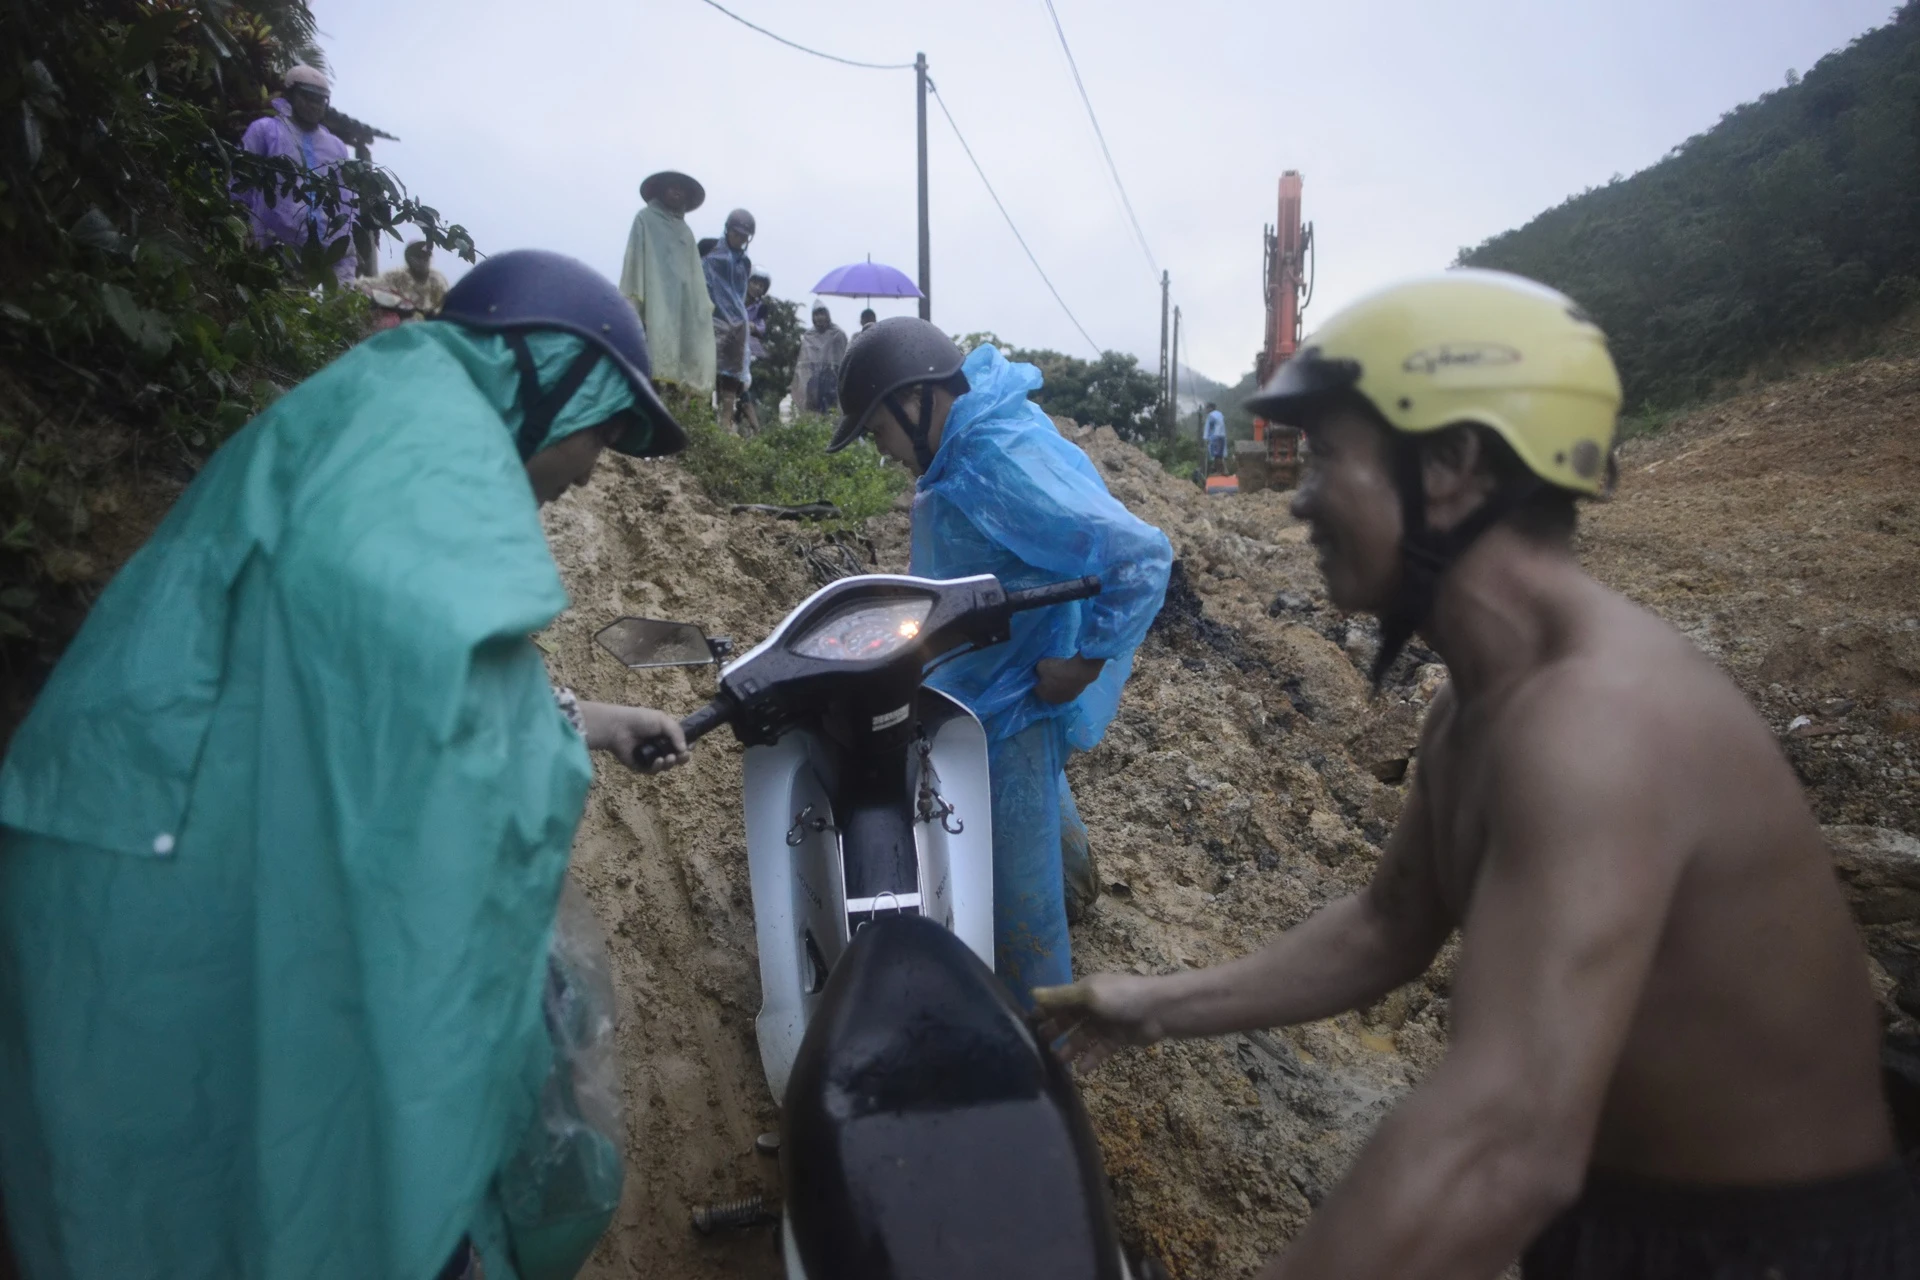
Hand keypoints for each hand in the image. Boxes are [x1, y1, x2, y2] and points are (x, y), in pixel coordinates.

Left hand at [577, 701, 688, 773]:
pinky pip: (653, 771)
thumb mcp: (662, 720)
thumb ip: (677, 733)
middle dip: (683, 758)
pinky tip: (658, 761)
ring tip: (669, 757)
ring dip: (671, 763)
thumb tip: (685, 749)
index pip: (682, 743)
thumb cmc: (640, 720)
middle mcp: (659, 747)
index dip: (688, 746)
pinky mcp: (641, 766)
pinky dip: (658, 767)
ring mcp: (650, 757)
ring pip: (667, 766)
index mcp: (665, 735)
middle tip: (683, 756)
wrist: (618, 727)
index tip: (691, 745)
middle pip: (677, 757)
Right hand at [1030, 972, 1168, 1073]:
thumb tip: (1031, 994)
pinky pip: (1100, 1050)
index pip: (1059, 1001)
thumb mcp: (1089, 994)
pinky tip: (1080, 1071)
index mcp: (1084, 991)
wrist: (1160, 1010)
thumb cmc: (1122, 997)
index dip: (1044, 1012)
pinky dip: (1091, 1059)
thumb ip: (1061, 997)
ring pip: (1083, 1037)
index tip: (1028, 1026)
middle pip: (1069, 1020)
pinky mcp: (1118, 1039)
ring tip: (1058, 1062)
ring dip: (1071, 1048)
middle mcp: (1093, 1006)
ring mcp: (1106, 1023)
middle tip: (1039, 1047)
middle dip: (1055, 1032)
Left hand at [1033, 654, 1106, 704]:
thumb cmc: (1057, 669)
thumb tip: (1040, 671)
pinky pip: (1068, 689)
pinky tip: (1070, 675)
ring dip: (1059, 685)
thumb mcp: (1041, 665)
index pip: (1035, 688)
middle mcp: (1052, 700)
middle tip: (1052, 673)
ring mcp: (1065, 700)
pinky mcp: (1076, 696)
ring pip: (1059, 691)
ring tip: (1063, 674)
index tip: (1041, 673)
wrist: (1078, 672)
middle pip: (1048, 691)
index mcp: (1041, 694)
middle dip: (1048, 684)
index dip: (1038, 680)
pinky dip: (1068, 684)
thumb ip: (1038, 670)